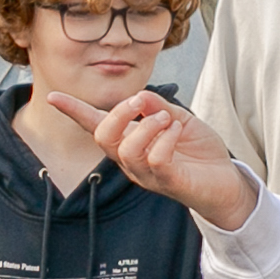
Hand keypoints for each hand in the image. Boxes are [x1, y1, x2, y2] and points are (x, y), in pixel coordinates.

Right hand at [55, 91, 258, 230]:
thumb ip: (157, 106)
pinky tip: (176, 130)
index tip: (52, 97)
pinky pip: (156, 160)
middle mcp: (133, 161)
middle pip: (103, 138)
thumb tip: (138, 95)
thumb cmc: (199, 152)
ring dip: (147, 126)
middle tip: (140, 103)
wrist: (226, 182)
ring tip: (167, 119)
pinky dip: (165, 138)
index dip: (74, 111)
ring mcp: (148, 174)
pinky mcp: (168, 183)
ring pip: (127, 150)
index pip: (96, 126)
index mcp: (131, 142)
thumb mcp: (178, 119)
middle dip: (117, 114)